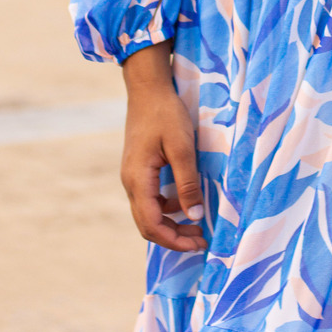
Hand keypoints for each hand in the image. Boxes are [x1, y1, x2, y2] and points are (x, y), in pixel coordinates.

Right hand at [120, 42, 205, 252]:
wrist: (148, 88)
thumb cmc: (165, 114)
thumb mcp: (182, 147)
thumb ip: (187, 182)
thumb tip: (195, 217)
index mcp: (137, 180)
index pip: (152, 225)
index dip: (174, 240)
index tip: (198, 243)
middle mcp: (130, 182)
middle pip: (148, 224)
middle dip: (174, 236)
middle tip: (201, 239)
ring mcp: (133, 176)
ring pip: (148, 213)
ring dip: (171, 223)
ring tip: (198, 223)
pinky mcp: (139, 169)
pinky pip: (150, 199)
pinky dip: (167, 207)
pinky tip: (186, 200)